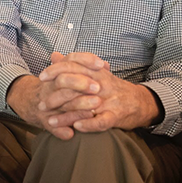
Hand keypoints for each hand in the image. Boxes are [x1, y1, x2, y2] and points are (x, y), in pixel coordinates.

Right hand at [6, 55, 99, 139]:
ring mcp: (47, 104)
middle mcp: (50, 87)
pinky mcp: (45, 121)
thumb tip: (106, 65)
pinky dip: (61, 130)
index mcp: (57, 73)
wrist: (32, 102)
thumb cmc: (58, 88)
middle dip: (80, 83)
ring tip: (94, 111)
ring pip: (61, 104)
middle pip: (63, 81)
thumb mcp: (69, 75)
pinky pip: (53, 126)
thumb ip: (87, 72)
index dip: (85, 61)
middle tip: (98, 87)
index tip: (101, 64)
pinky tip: (72, 134)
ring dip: (78, 107)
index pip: (70, 61)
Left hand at [37, 52, 161, 136]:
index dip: (56, 70)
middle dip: (56, 95)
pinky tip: (77, 127)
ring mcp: (110, 100)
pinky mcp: (117, 115)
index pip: (74, 65)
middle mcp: (102, 83)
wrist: (140, 102)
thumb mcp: (95, 73)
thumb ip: (74, 64)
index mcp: (96, 71)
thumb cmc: (113, 89)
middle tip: (41, 104)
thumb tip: (54, 55)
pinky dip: (89, 124)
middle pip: (76, 84)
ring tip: (50, 121)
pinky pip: (102, 120)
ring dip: (66, 115)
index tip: (41, 77)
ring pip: (85, 105)